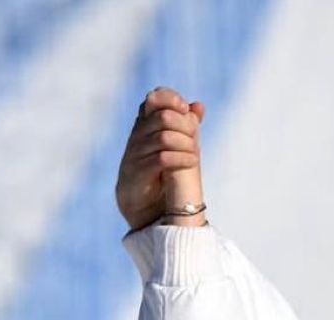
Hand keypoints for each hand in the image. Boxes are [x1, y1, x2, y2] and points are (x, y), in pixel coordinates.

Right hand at [116, 87, 205, 229]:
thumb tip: (199, 106)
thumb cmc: (161, 173)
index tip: (185, 109)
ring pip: (163, 137)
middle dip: (184, 125)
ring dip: (186, 143)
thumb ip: (185, 126)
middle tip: (195, 136)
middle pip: (162, 117)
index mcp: (144, 125)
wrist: (144, 207)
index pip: (153, 99)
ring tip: (196, 153)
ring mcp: (134, 154)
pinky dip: (181, 158)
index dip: (170, 99)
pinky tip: (192, 162)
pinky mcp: (137, 173)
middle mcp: (137, 136)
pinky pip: (162, 158)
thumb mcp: (176, 147)